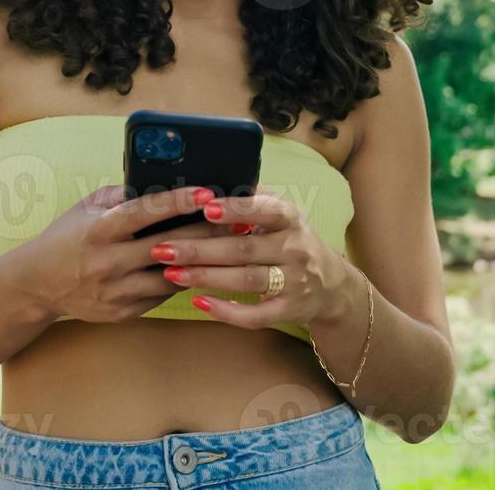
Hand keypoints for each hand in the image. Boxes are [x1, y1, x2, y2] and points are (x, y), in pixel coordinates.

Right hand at [17, 184, 234, 323]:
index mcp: (99, 229)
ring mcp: (115, 291)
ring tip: (230, 248)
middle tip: (237, 221)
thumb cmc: (67, 236)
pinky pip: (161, 296)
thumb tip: (161, 181)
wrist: (37, 284)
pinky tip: (204, 270)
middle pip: (168, 246)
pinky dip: (181, 281)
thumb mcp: (87, 207)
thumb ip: (121, 195)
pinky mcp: (122, 312)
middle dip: (206, 232)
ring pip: (171, 277)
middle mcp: (108, 261)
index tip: (208, 193)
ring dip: (202, 262)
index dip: (178, 201)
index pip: (145, 212)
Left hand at [147, 190, 350, 329]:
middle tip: (164, 248)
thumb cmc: (292, 241)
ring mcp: (294, 282)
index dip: (235, 210)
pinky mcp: (288, 310)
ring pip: (246, 280)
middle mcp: (295, 248)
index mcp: (290, 219)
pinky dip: (227, 311)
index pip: (264, 210)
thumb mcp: (283, 214)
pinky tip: (199, 303)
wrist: (331, 285)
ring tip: (172, 273)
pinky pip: (256, 315)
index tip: (205, 208)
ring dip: (206, 277)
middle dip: (201, 249)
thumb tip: (214, 178)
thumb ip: (254, 198)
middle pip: (244, 249)